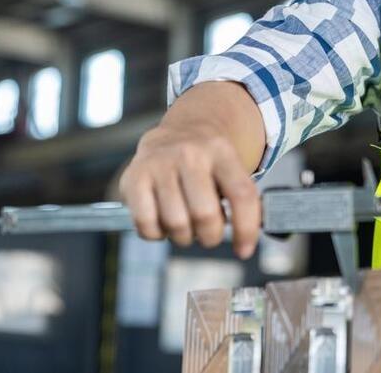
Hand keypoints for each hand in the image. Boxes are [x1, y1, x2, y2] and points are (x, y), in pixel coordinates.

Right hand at [118, 82, 264, 256]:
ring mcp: (159, 163)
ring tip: (186, 226)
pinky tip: (163, 222)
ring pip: (176, 223)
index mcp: (221, 151)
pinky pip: (146, 223)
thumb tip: (246, 244)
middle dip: (210, 236)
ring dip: (183, 237)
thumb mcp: (232, 168)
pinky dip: (156, 235)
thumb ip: (242, 200)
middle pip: (205, 214)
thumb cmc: (209, 162)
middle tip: (208, 233)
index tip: (244, 251)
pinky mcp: (133, 177)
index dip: (246, 229)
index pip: (241, 194)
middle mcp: (189, 153)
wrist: (179, 129)